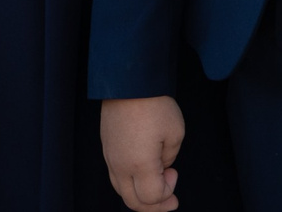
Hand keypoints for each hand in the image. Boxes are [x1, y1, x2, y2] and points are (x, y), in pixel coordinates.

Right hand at [100, 96, 184, 211]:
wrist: (129, 81)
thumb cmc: (154, 105)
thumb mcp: (175, 133)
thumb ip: (168, 157)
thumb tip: (161, 166)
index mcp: (139, 165)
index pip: (151, 197)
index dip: (167, 193)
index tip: (175, 173)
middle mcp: (120, 166)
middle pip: (133, 202)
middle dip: (154, 205)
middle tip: (170, 200)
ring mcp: (110, 158)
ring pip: (122, 191)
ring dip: (140, 195)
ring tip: (158, 185)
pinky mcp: (106, 148)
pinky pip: (116, 176)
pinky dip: (130, 182)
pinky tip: (143, 172)